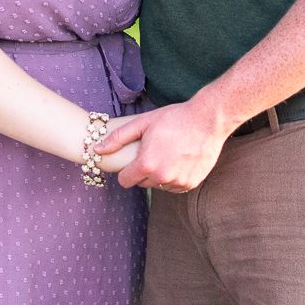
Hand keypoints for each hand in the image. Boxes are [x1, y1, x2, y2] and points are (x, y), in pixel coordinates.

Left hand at [94, 99, 229, 190]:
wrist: (207, 120)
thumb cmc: (174, 119)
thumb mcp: (143, 123)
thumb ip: (118, 138)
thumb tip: (97, 150)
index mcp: (147, 164)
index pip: (125, 181)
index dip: (126, 170)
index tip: (133, 159)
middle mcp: (162, 178)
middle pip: (142, 183)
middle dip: (143, 170)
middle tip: (153, 151)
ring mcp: (178, 183)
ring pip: (158, 185)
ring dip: (159, 174)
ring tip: (168, 153)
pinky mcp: (190, 184)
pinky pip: (174, 186)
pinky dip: (174, 176)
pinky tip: (179, 159)